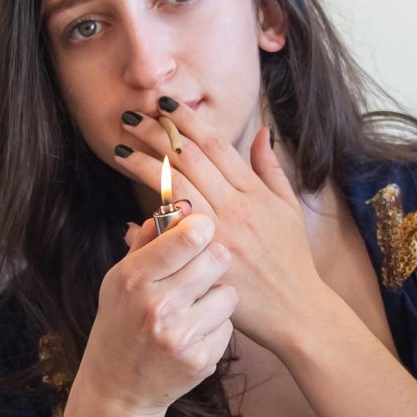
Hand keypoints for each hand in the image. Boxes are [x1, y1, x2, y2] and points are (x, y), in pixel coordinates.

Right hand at [78, 209, 236, 416]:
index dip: (202, 227)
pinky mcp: (201, 360)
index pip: (189, 235)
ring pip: (228, 293)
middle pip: (218, 257)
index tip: (201, 231)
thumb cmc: (121, 324)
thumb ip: (147, 243)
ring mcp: (180, 336)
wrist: (118, 388)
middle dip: (214, 260)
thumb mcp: (120, 280)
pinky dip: (215, 327)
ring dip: (217, 297)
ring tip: (194, 307)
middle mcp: (157, 306)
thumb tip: (176, 204)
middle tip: (202, 270)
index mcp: (134, 279)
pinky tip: (193, 334)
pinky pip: (228, 326)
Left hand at [109, 116, 321, 347]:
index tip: (164, 105)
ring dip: (144, 163)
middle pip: (190, 159)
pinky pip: (172, 230)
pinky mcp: (205, 261)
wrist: (296, 311)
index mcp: (255, 192)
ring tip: (120, 147)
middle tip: (131, 117)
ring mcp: (219, 235)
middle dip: (157, 133)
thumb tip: (261, 132)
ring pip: (176, 187)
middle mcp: (237, 208)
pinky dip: (152, 209)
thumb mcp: (288, 209)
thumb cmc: (292, 260)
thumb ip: (271, 169)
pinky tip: (132, 197)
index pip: (216, 144)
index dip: (187, 121)